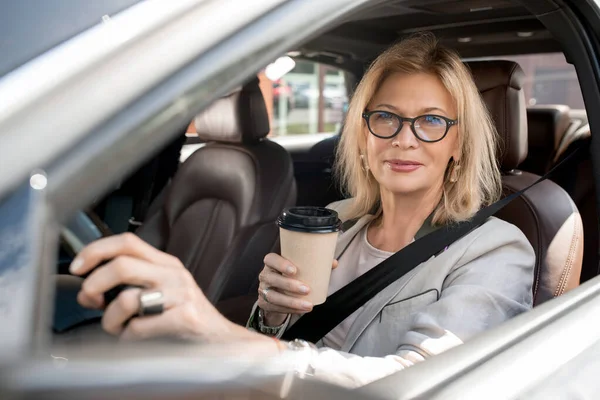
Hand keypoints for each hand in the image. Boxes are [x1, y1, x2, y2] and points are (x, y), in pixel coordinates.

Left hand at [70, 232, 237, 341]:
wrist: (220, 338)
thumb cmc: (184, 317)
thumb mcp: (161, 291)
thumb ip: (128, 285)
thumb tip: (88, 291)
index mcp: (166, 263)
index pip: (127, 242)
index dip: (96, 250)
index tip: (78, 267)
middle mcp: (174, 274)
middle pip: (122, 265)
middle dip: (95, 284)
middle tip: (91, 300)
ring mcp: (181, 295)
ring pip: (127, 299)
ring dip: (110, 319)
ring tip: (117, 327)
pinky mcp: (185, 318)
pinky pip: (139, 327)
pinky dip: (127, 336)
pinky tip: (134, 337)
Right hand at [258, 253, 337, 325]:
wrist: (279, 292)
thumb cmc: (293, 276)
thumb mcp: (301, 269)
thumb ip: (316, 264)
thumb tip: (333, 262)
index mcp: (272, 263)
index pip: (270, 259)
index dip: (280, 264)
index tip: (294, 270)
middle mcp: (264, 275)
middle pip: (272, 279)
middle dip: (289, 285)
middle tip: (307, 289)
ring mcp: (262, 290)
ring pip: (273, 296)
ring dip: (291, 301)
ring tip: (308, 305)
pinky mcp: (264, 303)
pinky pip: (276, 308)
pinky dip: (291, 309)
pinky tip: (302, 310)